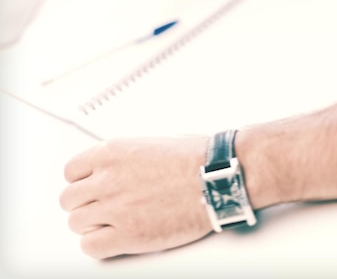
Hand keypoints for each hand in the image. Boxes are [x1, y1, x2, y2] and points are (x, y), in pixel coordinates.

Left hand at [59, 135, 211, 258]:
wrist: (214, 178)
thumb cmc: (193, 159)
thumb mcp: (150, 142)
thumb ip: (123, 157)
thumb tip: (115, 168)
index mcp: (112, 152)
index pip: (71, 171)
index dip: (80, 181)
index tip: (89, 186)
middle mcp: (108, 179)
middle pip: (69, 199)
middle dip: (83, 203)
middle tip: (99, 206)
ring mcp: (115, 207)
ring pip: (76, 223)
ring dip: (90, 224)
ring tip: (109, 222)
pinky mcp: (128, 235)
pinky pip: (90, 246)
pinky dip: (97, 244)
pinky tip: (112, 238)